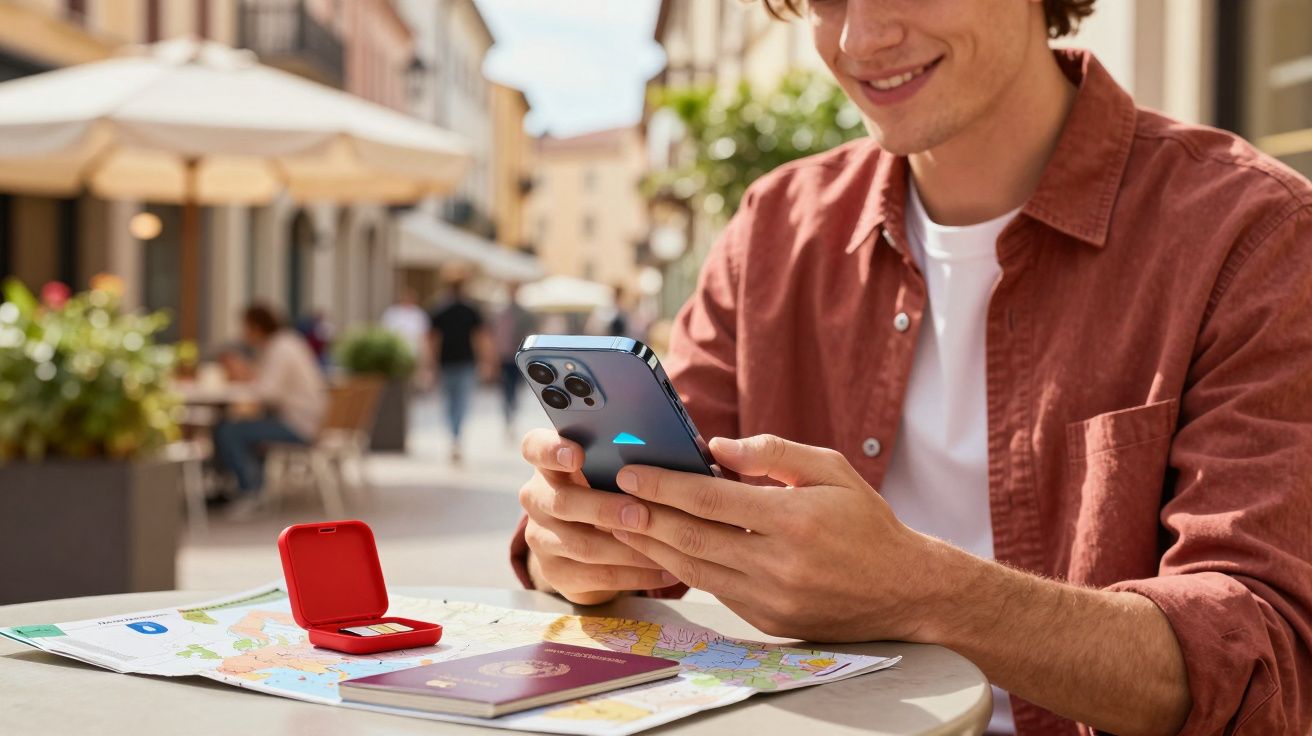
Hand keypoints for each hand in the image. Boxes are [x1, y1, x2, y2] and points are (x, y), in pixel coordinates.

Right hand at [518, 429, 678, 604]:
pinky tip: (665, 571)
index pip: (534, 447)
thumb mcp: (607, 471)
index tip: (577, 456)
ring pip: (583, 545)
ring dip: (629, 548)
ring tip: (666, 546)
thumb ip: (625, 459)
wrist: (585, 547)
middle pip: (563, 502)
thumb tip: (678, 448)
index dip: (552, 450)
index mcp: (548, 464)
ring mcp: (541, 538)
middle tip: (641, 514)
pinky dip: (636, 574)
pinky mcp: (555, 572)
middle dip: (605, 509)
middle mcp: (537, 499)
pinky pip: (598, 575)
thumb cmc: (607, 492)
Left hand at [609, 434, 939, 641]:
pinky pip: (715, 591)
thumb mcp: (832, 469)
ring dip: (652, 546)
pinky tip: (662, 551)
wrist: (906, 591)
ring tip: (622, 524)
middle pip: (692, 537)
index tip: (630, 471)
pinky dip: (684, 570)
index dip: (664, 484)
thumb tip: (716, 445)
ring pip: (695, 569)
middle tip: (609, 498)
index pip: (711, 498)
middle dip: (644, 516)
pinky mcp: (768, 621)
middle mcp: (778, 563)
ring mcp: (771, 598)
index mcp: (793, 518)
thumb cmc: (867, 522)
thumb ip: (774, 453)